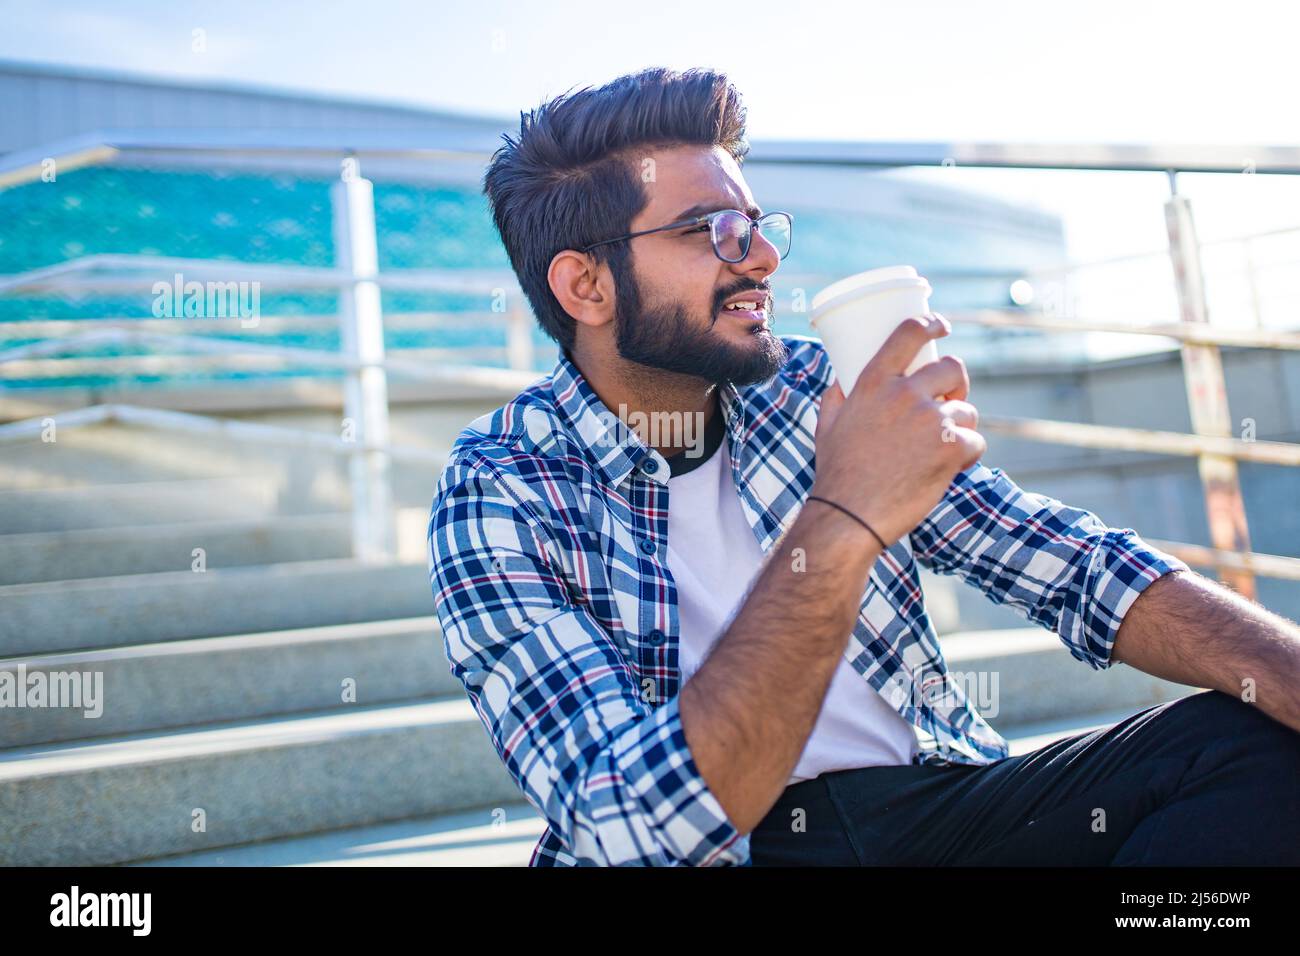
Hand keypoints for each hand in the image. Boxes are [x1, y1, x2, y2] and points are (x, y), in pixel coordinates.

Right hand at [811, 314, 985, 546]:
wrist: (849, 515)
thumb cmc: (836, 472)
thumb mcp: (827, 424)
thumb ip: (837, 395)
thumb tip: (844, 378)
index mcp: (874, 382)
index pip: (909, 334)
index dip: (931, 324)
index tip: (940, 325)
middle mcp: (904, 394)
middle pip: (952, 368)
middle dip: (957, 383)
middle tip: (951, 401)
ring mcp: (931, 420)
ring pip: (966, 410)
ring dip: (960, 426)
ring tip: (942, 447)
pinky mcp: (951, 448)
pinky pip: (975, 440)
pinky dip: (968, 454)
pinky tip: (951, 467)